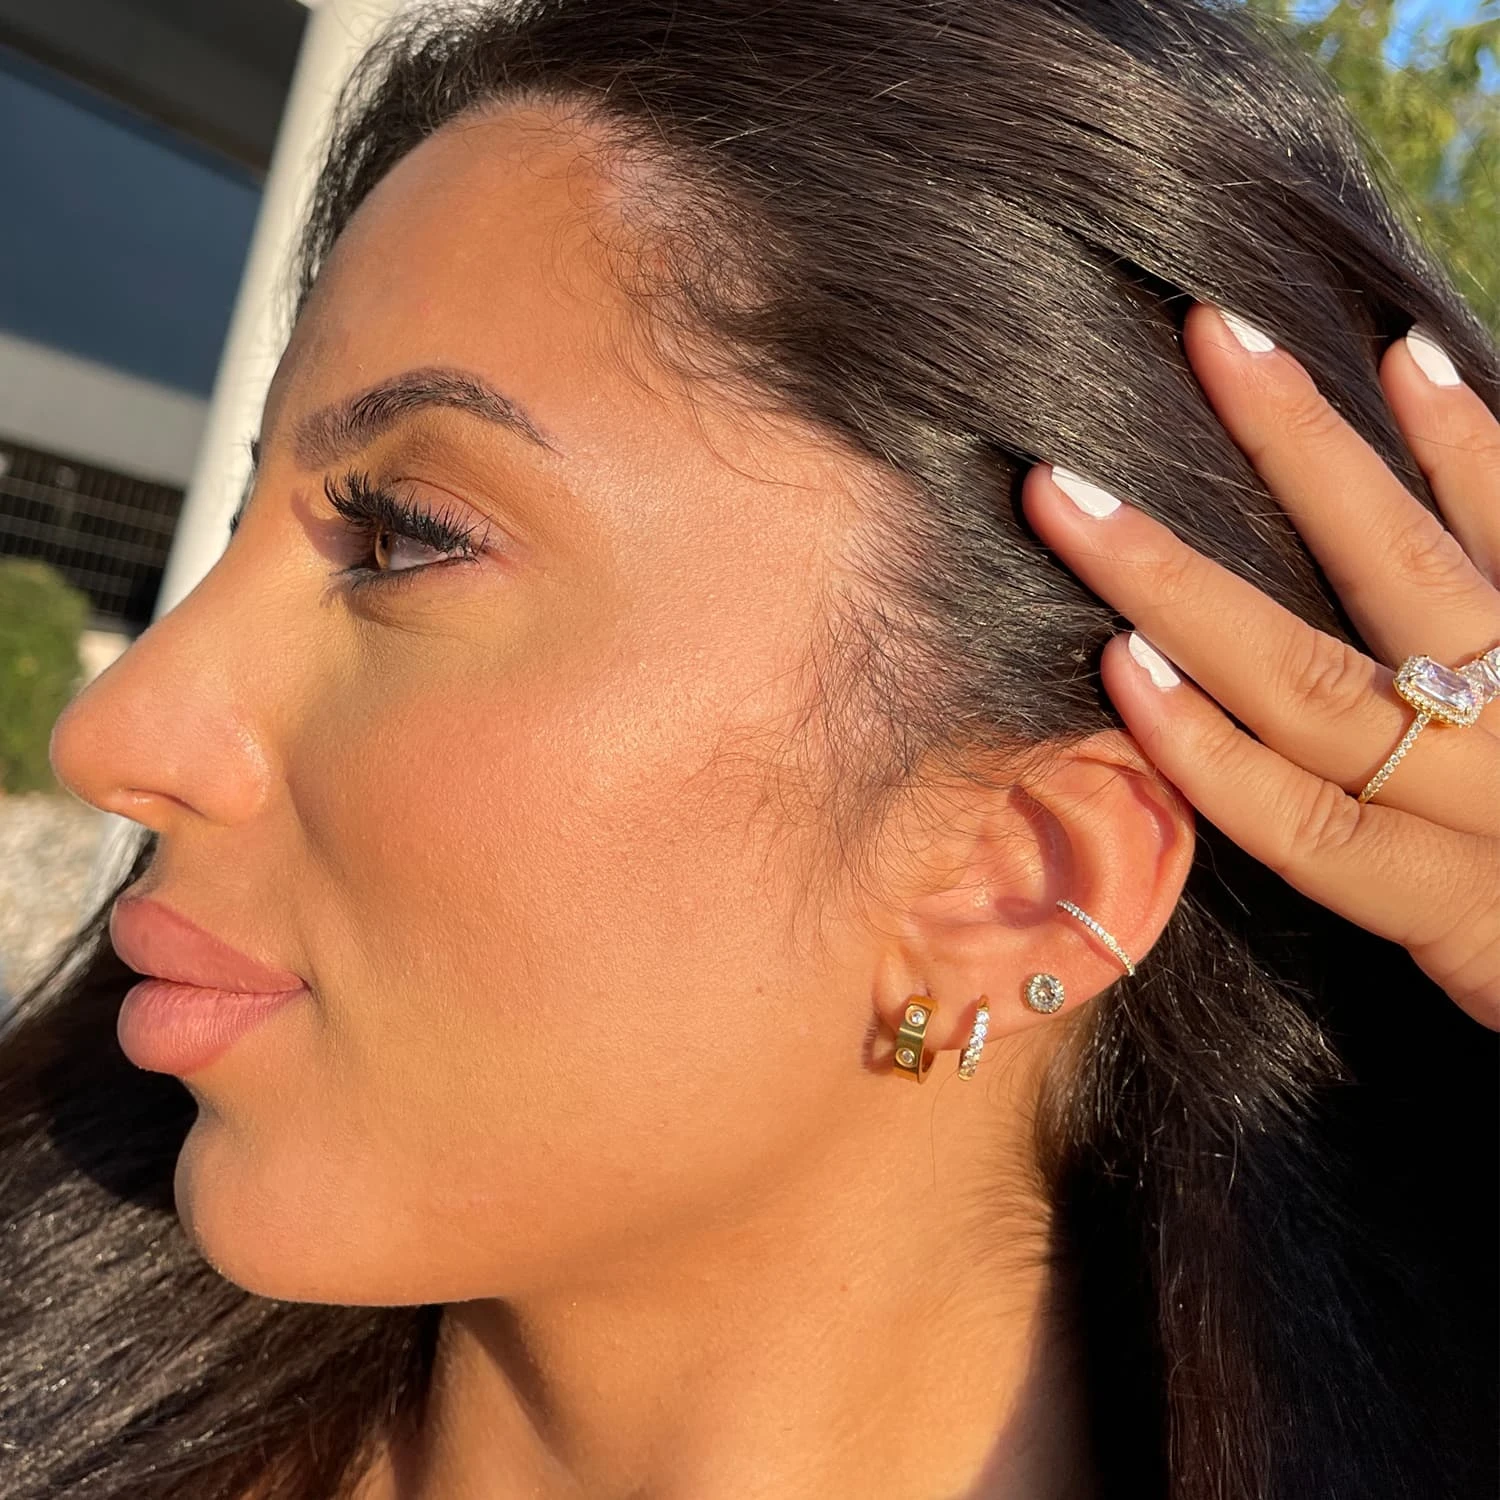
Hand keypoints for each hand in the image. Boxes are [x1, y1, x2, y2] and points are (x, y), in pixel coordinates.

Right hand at [1022, 302, 1499, 1028]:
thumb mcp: (1499, 984)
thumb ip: (1397, 902)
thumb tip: (1242, 788)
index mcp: (1470, 912)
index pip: (1305, 823)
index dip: (1199, 749)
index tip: (1106, 655)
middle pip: (1313, 686)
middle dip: (1175, 583)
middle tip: (1061, 490)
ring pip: (1411, 573)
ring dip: (1305, 452)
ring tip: (1219, 342)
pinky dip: (1470, 448)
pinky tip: (1405, 364)